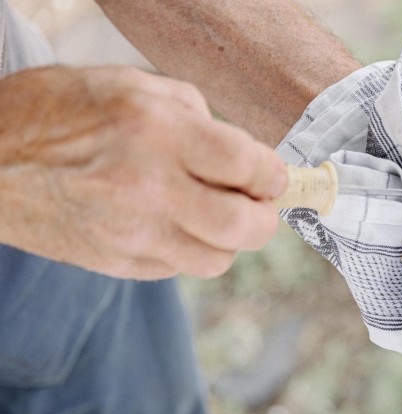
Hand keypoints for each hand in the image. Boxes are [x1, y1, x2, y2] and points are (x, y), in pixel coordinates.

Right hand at [0, 66, 287, 279]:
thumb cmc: (55, 113)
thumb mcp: (128, 85)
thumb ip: (195, 114)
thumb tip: (243, 153)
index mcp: (155, 132)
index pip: (249, 165)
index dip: (274, 174)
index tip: (274, 177)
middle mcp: (147, 188)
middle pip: (245, 227)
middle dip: (264, 218)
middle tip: (257, 204)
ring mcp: (131, 234)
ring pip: (217, 260)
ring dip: (227, 239)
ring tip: (210, 213)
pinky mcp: (118, 264)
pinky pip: (178, 268)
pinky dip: (187, 249)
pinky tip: (168, 223)